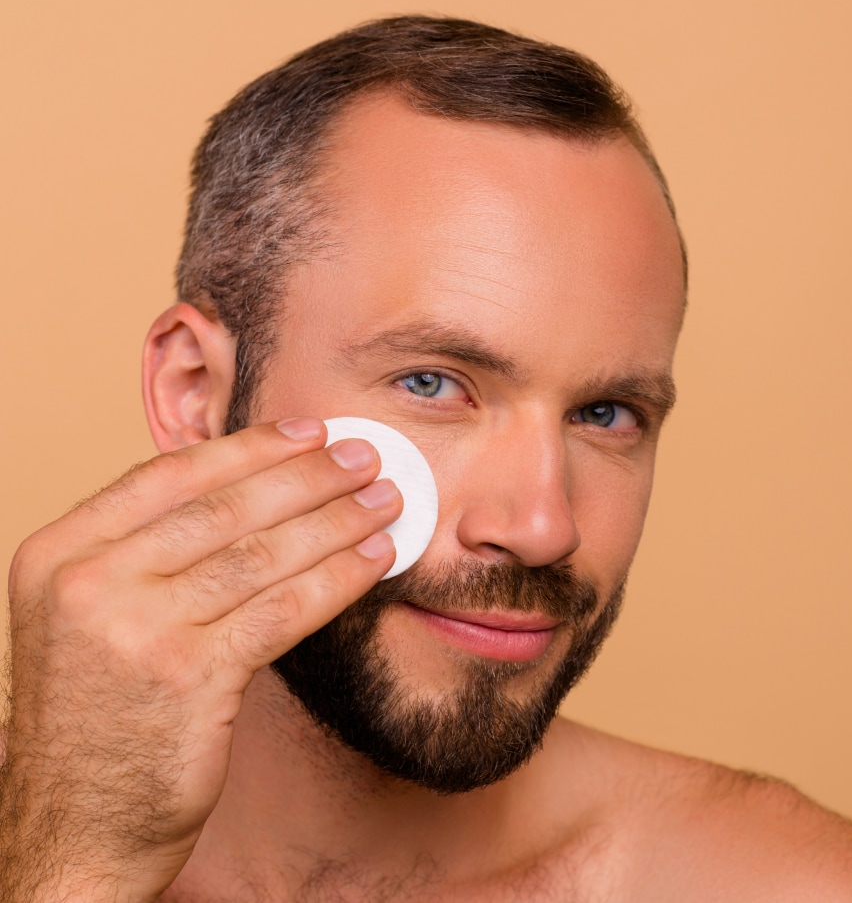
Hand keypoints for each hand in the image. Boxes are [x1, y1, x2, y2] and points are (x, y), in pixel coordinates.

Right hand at [0, 418, 400, 901]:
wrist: (74, 828)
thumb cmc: (97, 717)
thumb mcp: (91, 616)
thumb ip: (147, 553)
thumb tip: (251, 492)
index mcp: (58, 552)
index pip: (168, 475)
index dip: (248, 449)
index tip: (306, 433)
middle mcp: (88, 581)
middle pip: (224, 507)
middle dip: (308, 477)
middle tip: (365, 456)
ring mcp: (136, 627)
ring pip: (261, 553)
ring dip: (336, 521)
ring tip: (383, 500)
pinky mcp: (190, 676)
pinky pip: (284, 609)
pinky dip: (338, 578)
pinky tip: (374, 560)